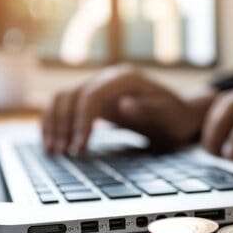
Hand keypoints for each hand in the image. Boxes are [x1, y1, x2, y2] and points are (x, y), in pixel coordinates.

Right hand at [42, 65, 207, 154]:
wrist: (180, 114)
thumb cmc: (176, 117)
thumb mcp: (169, 116)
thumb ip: (148, 109)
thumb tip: (123, 105)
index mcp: (125, 78)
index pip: (91, 96)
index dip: (81, 122)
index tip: (79, 148)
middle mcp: (107, 78)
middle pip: (71, 96)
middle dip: (63, 126)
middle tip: (62, 154)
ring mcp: (98, 86)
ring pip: (62, 99)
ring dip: (54, 124)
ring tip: (53, 151)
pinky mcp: (93, 100)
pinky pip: (65, 106)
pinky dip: (55, 122)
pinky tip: (52, 142)